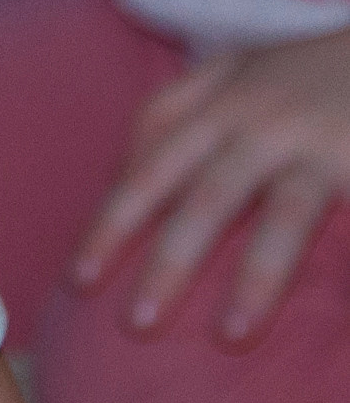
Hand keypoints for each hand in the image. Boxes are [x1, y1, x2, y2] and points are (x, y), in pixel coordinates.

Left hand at [72, 26, 349, 343]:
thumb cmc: (307, 67)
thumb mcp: (234, 70)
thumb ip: (179, 111)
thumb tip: (120, 171)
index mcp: (219, 104)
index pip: (150, 166)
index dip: (112, 221)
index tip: (81, 278)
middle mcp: (260, 122)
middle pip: (202, 196)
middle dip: (165, 260)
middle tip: (134, 324)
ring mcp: (318, 145)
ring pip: (280, 218)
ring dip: (254, 278)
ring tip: (229, 336)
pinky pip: (349, 227)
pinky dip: (344, 270)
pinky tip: (337, 319)